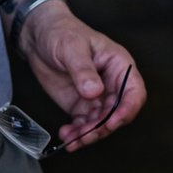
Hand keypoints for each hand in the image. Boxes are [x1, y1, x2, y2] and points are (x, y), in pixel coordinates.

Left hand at [17, 2, 147, 150]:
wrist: (39, 37)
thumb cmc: (62, 33)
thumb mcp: (72, 48)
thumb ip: (84, 71)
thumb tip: (95, 91)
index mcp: (119, 66)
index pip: (134, 92)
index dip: (127, 110)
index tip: (111, 122)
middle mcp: (112, 83)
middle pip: (117, 113)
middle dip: (103, 127)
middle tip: (86, 135)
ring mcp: (96, 96)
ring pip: (101, 123)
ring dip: (88, 134)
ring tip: (72, 139)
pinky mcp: (80, 104)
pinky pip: (84, 124)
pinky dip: (76, 133)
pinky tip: (66, 135)